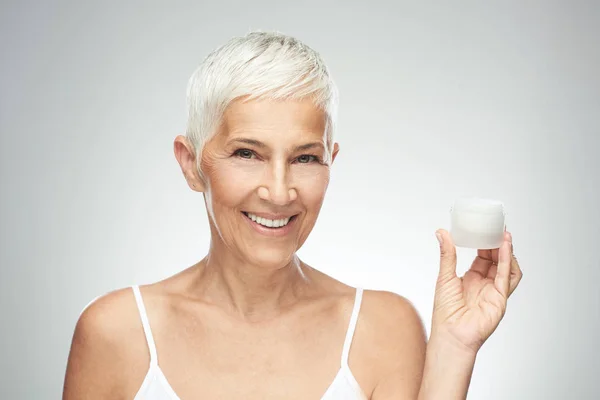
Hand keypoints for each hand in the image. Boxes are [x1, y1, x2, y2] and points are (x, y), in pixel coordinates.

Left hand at [430, 229, 522, 353]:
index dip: (486, 243)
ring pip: (507, 267)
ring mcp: (494, 291)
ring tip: (502, 234)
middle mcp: (485, 285)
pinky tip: (505, 247)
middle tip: (496, 227)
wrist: (450, 334)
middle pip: (497, 260)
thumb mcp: (445, 276)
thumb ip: (447, 254)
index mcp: (471, 280)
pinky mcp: (500, 298)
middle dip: (498, 244)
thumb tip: (441, 232)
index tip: (484, 229)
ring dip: (506, 251)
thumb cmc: (445, 312)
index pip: (483, 258)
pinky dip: (507, 260)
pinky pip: (507, 276)